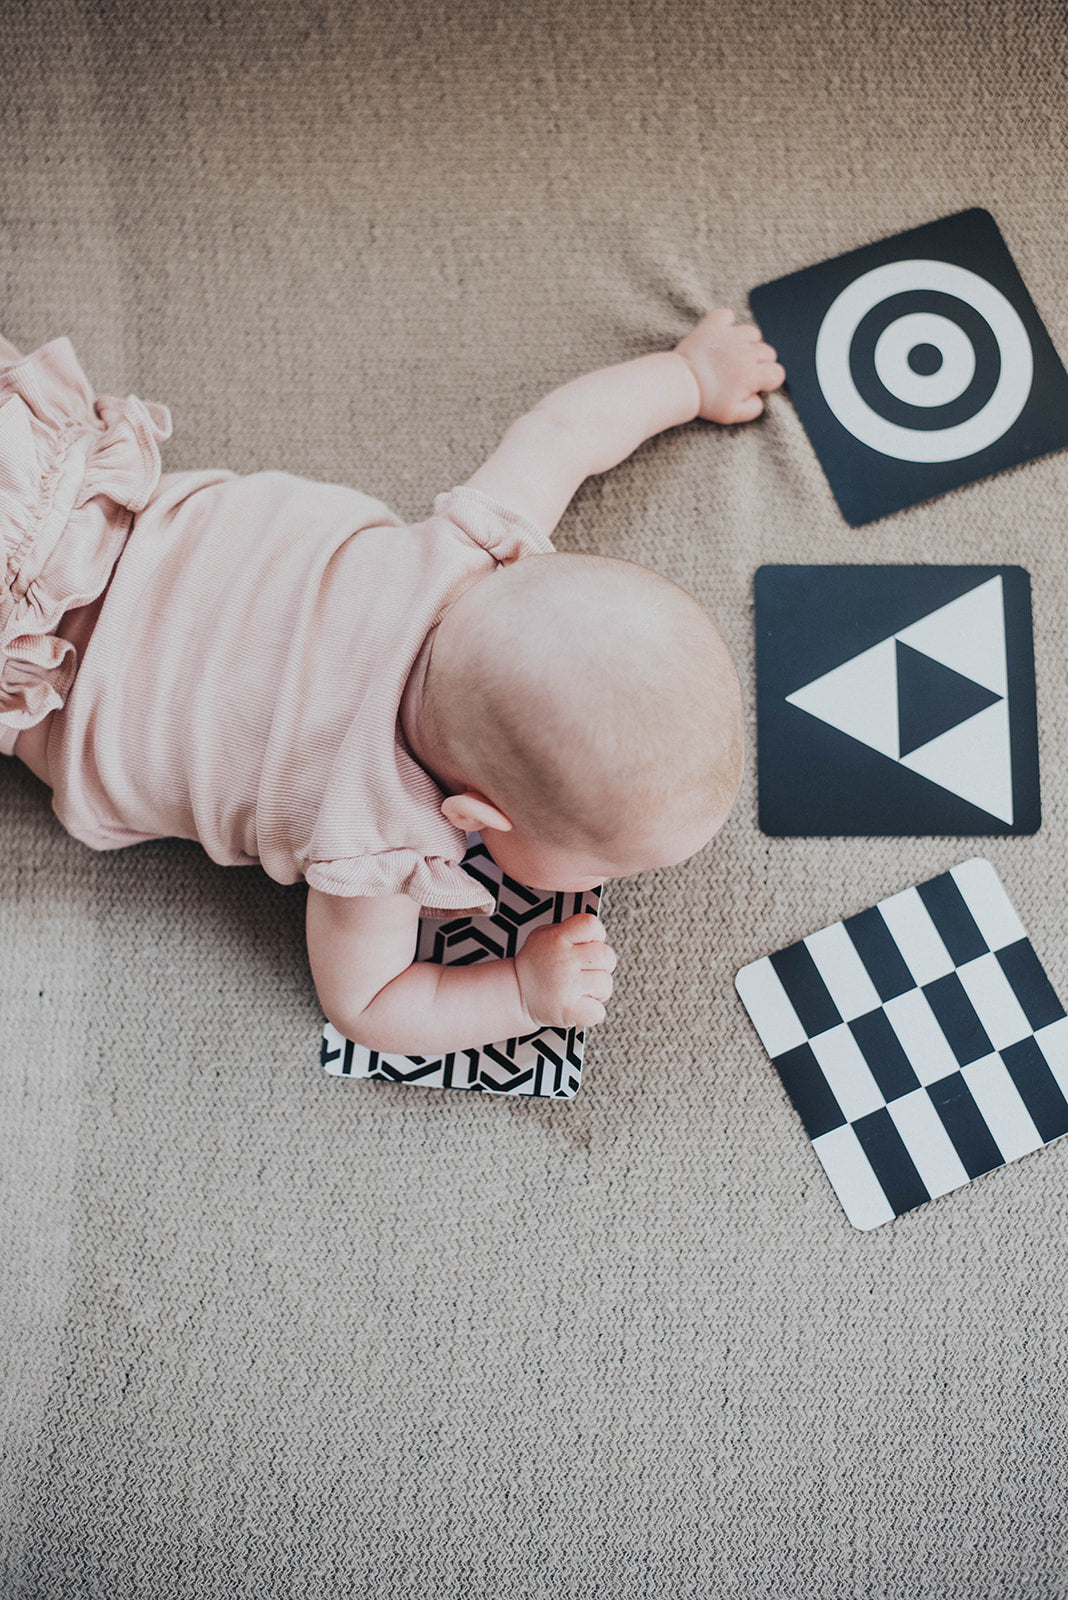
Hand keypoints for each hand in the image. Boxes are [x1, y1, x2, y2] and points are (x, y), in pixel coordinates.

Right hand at [515, 914, 616, 1030]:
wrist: (516, 993)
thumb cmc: (536, 964)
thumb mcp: (543, 935)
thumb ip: (569, 931)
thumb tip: (595, 933)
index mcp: (556, 938)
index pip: (590, 924)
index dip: (597, 933)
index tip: (591, 942)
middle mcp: (563, 960)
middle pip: (605, 954)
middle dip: (604, 963)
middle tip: (591, 969)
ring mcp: (566, 986)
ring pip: (605, 982)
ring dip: (600, 988)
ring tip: (584, 988)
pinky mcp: (567, 1010)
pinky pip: (598, 1011)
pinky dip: (593, 1011)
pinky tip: (581, 1004)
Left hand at [675, 307, 785, 424]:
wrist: (679, 385)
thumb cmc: (706, 401)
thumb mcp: (732, 415)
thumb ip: (753, 408)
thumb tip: (759, 398)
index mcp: (753, 374)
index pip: (777, 372)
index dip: (769, 380)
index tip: (756, 384)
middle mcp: (746, 352)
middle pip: (767, 352)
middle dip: (759, 362)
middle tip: (741, 372)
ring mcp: (731, 336)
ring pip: (752, 333)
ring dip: (747, 342)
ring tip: (732, 354)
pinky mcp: (714, 326)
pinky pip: (727, 315)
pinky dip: (726, 322)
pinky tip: (721, 335)